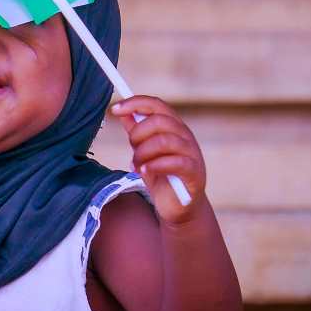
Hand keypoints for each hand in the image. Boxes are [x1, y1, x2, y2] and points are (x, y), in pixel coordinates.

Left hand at [111, 95, 206, 225]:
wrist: (178, 207)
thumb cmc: (161, 175)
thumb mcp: (144, 151)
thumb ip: (136, 131)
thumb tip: (123, 112)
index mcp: (174, 126)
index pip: (157, 104)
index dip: (135, 103)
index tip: (115, 109)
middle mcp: (185, 135)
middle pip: (159, 121)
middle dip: (137, 134)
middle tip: (131, 150)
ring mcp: (192, 153)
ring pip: (164, 141)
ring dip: (143, 153)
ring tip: (136, 166)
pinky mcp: (194, 172)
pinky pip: (174, 162)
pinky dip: (154, 166)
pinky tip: (144, 172)